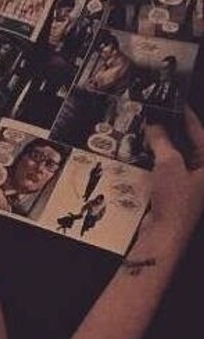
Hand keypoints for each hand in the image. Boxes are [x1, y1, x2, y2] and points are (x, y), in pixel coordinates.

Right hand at [142, 107, 203, 248]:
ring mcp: (188, 185)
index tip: (175, 103)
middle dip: (172, 132)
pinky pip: (166, 172)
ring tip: (147, 133)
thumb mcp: (169, 164)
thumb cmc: (175, 200)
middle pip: (188, 145)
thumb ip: (162, 142)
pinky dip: (155, 164)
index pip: (199, 133)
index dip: (186, 117)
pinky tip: (142, 156)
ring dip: (161, 148)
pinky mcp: (173, 195)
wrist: (164, 235)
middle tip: (157, 116)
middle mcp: (202, 173)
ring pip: (175, 159)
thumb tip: (154, 126)